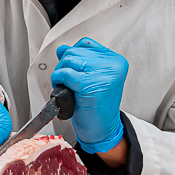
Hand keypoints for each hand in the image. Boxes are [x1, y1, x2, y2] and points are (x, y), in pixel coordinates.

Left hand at [52, 38, 127, 155]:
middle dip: (64, 67)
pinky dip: (59, 82)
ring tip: (69, 89)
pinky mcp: (93, 85)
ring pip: (68, 60)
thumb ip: (78, 60)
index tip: (74, 72)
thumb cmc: (95, 107)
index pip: (85, 43)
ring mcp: (105, 74)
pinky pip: (65, 74)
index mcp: (115, 61)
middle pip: (74, 51)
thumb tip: (62, 48)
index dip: (73, 56)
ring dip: (60, 75)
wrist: (102, 131)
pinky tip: (66, 92)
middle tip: (69, 84)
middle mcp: (113, 65)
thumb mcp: (88, 78)